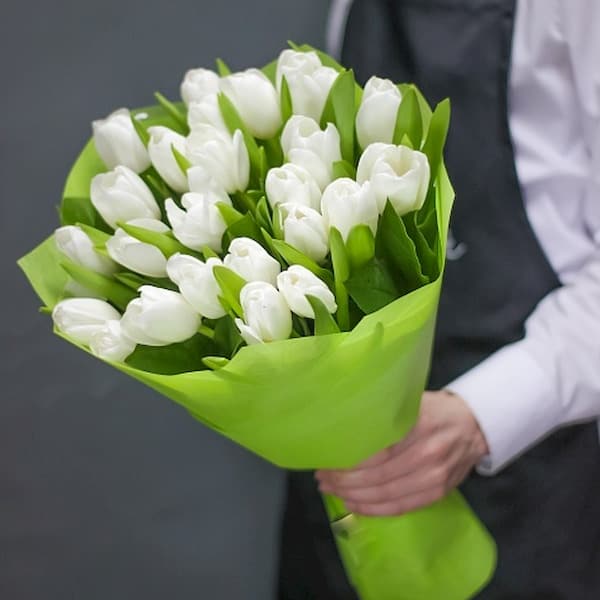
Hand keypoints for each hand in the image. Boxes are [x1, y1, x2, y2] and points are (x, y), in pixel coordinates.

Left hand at [315, 390, 488, 515]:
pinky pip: (400, 507)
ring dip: (354, 496)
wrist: (475, 426)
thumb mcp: (412, 401)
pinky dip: (373, 509)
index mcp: (420, 425)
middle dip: (344, 480)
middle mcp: (429, 453)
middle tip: (323, 477)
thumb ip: (384, 413)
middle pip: (378, 475)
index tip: (326, 460)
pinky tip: (354, 504)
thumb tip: (343, 424)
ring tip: (332, 490)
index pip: (377, 450)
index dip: (348, 460)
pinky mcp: (438, 493)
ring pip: (386, 494)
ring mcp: (435, 477)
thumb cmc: (435, 409)